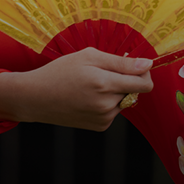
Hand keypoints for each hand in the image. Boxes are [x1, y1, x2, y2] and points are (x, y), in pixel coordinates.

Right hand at [0, 47, 153, 130]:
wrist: (36, 98)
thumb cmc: (60, 72)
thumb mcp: (89, 57)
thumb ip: (121, 62)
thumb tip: (147, 64)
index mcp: (104, 84)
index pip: (144, 83)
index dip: (144, 72)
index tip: (137, 65)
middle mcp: (106, 104)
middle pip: (134, 91)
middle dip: (126, 80)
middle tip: (103, 72)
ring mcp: (103, 118)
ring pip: (124, 101)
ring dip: (116, 92)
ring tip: (92, 85)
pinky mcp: (100, 126)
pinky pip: (114, 111)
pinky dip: (107, 103)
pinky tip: (89, 98)